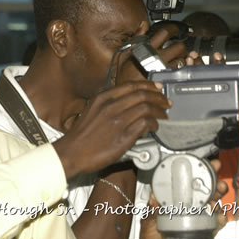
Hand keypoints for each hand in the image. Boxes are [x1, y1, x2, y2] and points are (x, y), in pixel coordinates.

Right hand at [52, 81, 169, 178]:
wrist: (71, 153)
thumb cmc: (81, 135)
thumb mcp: (93, 110)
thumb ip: (110, 104)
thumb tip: (130, 104)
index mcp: (103, 98)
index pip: (132, 85)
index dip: (149, 86)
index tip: (158, 88)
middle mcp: (111, 106)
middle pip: (142, 95)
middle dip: (159, 97)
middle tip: (167, 102)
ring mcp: (117, 121)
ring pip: (146, 108)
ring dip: (159, 111)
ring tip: (164, 116)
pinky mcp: (123, 137)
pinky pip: (145, 124)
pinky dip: (154, 124)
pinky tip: (155, 127)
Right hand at [117, 22, 189, 82]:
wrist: (123, 93)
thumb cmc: (123, 74)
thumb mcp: (125, 52)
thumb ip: (136, 37)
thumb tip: (144, 24)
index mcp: (146, 48)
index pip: (165, 32)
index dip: (174, 28)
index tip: (177, 29)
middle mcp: (156, 57)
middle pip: (178, 46)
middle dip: (182, 47)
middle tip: (179, 49)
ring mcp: (162, 69)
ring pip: (181, 60)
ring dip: (182, 60)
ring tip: (178, 62)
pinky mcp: (166, 79)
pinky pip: (179, 72)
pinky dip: (180, 71)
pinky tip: (176, 72)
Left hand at [126, 160, 227, 238]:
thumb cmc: (150, 236)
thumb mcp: (149, 220)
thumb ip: (153, 209)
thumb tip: (154, 196)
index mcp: (177, 199)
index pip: (190, 182)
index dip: (201, 171)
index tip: (209, 165)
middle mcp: (190, 206)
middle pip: (208, 191)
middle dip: (216, 184)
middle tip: (218, 182)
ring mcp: (199, 219)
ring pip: (215, 205)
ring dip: (219, 200)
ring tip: (218, 197)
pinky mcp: (205, 232)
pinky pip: (217, 224)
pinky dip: (221, 220)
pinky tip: (219, 218)